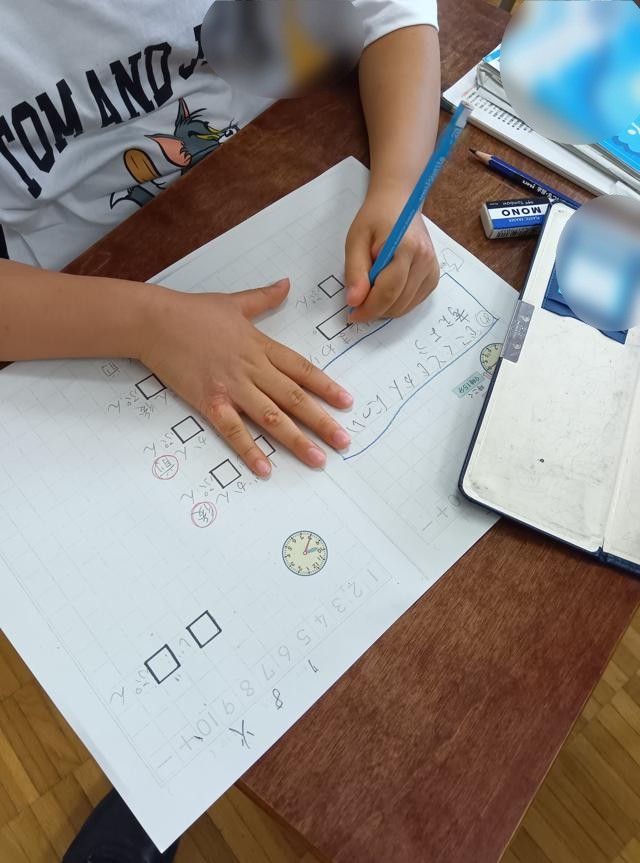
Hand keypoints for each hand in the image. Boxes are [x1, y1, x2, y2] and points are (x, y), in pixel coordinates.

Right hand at [140, 279, 352, 475]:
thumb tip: (286, 284)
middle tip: (343, 442)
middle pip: (294, 398)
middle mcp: (252, 368)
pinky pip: (233, 430)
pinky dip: (249, 450)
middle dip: (322, 421)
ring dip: (297, 440)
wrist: (154, 321)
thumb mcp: (234, 302)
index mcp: (260, 346)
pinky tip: (265, 468)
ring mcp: (231, 387)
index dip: (326, 387)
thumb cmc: (190, 311)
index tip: (346, 403)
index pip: (301, 370)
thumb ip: (264, 298)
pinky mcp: (209, 401)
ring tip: (318, 459)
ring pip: (271, 417)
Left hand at [344, 186, 439, 322]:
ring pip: (406, 307)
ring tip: (371, 292)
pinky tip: (386, 290)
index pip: (388, 291)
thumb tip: (354, 301)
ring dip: (385, 308)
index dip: (368, 309)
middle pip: (398, 303)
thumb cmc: (375, 219)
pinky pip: (413, 302)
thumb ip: (355, 272)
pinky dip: (397, 304)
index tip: (351, 315)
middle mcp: (425, 260)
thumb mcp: (356, 240)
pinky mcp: (433, 276)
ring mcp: (432, 269)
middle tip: (357, 303)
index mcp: (406, 248)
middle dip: (375, 310)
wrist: (399, 203)